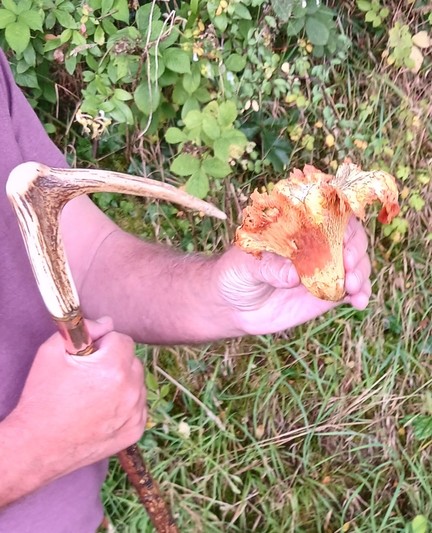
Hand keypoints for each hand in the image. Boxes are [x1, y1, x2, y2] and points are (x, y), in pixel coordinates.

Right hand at [13, 317, 145, 473]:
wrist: (36, 447)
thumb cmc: (42, 397)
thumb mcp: (52, 352)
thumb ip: (84, 329)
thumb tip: (107, 323)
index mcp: (113, 367)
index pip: (122, 339)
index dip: (102, 344)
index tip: (87, 356)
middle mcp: (130, 389)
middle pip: (132, 360)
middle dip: (114, 361)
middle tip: (89, 375)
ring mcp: (135, 412)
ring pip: (137, 382)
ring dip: (122, 382)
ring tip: (94, 394)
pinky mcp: (135, 430)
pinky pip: (138, 405)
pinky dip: (125, 404)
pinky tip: (102, 410)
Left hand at [214, 217, 370, 334]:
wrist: (231, 307)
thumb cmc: (234, 273)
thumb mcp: (245, 266)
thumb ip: (269, 268)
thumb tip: (295, 274)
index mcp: (296, 226)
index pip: (327, 214)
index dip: (341, 222)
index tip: (342, 238)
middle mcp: (315, 244)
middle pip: (349, 237)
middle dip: (355, 250)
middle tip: (349, 268)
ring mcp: (323, 268)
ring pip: (356, 264)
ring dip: (361, 273)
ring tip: (352, 289)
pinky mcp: (326, 293)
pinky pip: (351, 290)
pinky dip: (360, 294)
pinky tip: (359, 303)